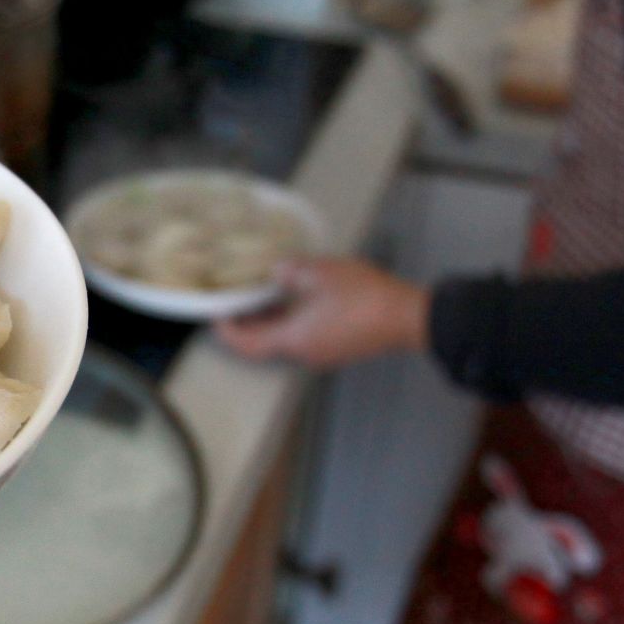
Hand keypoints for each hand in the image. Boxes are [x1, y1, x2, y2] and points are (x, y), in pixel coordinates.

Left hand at [218, 257, 430, 368]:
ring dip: (270, 323)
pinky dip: (291, 322)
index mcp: (295, 339)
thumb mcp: (322, 273)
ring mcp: (324, 352)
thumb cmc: (365, 297)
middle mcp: (306, 352)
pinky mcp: (339, 347)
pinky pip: (305, 338)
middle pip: (265, 345)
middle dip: (247, 326)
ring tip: (261, 297)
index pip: (249, 344)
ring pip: (286, 341)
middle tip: (235, 304)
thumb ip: (292, 272)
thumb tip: (276, 271)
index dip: (228, 332)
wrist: (407, 317)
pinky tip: (295, 301)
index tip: (216, 317)